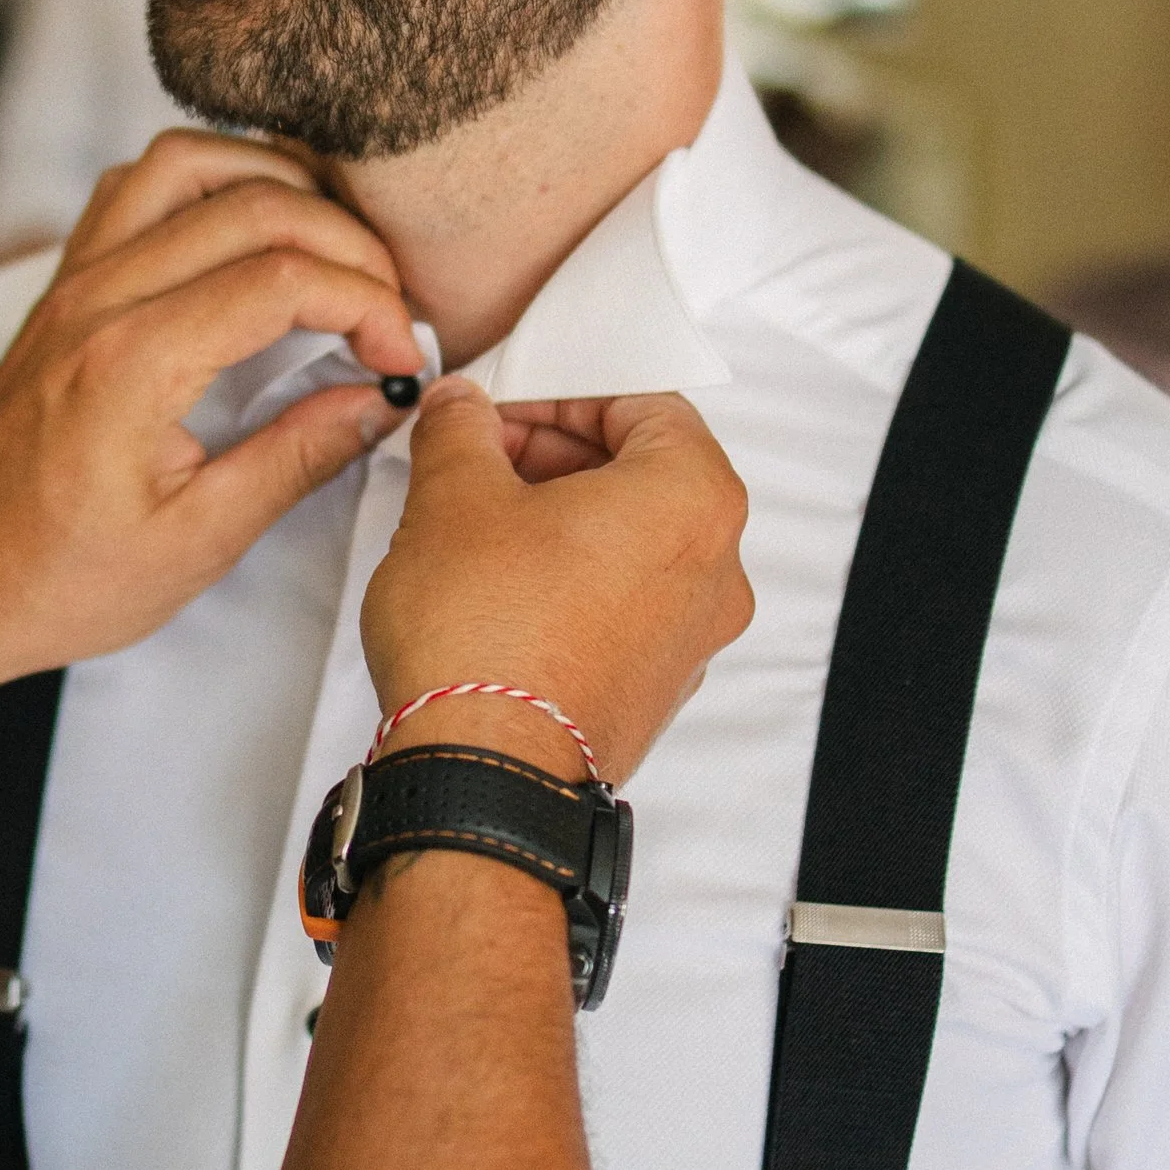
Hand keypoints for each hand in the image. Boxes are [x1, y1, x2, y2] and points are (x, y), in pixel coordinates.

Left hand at [0, 128, 423, 706]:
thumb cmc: (56, 579)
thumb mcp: (195, 544)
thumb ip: (296, 460)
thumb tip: (381, 400)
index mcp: (130, 365)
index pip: (283, 278)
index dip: (370, 304)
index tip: (405, 356)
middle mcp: (96, 300)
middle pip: (252, 204)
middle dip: (349, 242)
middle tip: (391, 309)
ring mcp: (72, 282)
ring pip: (187, 164)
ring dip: (277, 184)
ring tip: (335, 247)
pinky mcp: (62, 285)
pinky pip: (134, 188)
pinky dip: (205, 183)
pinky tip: (249, 234)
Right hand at [362, 384, 749, 783]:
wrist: (486, 776)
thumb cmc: (488, 640)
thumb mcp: (453, 497)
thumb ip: (461, 430)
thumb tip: (462, 409)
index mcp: (693, 499)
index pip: (645, 403)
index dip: (563, 393)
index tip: (505, 406)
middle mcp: (716, 570)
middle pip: (645, 473)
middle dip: (558, 454)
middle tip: (481, 457)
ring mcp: (692, 638)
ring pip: (633, 543)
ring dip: (562, 518)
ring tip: (477, 525)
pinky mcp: (655, 688)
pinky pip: (624, 605)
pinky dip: (573, 580)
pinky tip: (499, 591)